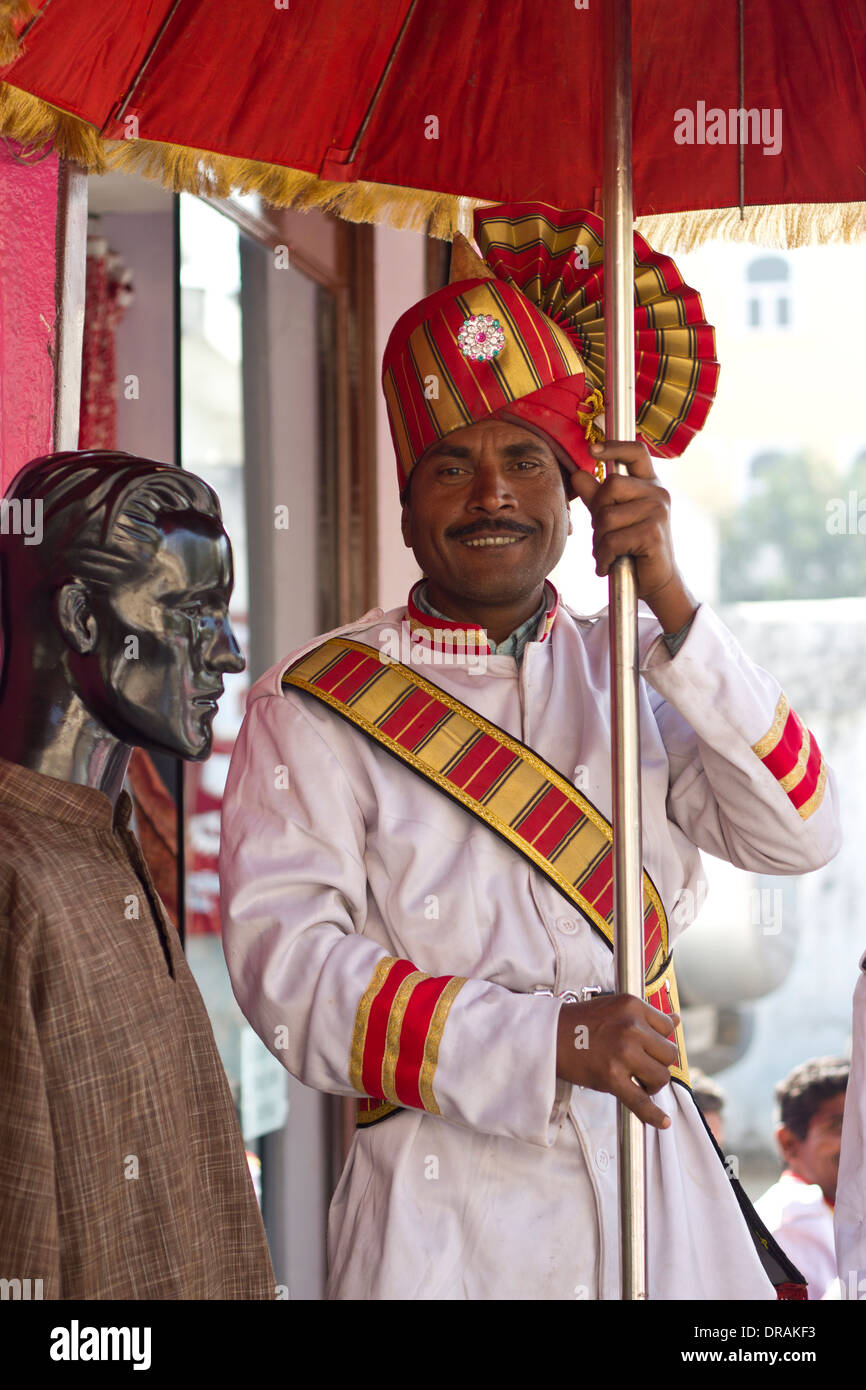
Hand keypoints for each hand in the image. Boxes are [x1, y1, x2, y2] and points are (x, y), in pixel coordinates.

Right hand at [555, 992, 679, 1128]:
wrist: (547, 1037)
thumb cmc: (580, 1023)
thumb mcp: (615, 1008)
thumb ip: (645, 1016)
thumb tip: (677, 1020)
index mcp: (632, 1006)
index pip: (667, 1027)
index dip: (658, 1040)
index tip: (647, 1047)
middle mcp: (631, 1026)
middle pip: (669, 1053)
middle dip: (658, 1063)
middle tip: (640, 1066)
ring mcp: (622, 1052)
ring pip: (661, 1076)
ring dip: (652, 1083)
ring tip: (636, 1080)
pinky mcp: (612, 1077)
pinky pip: (641, 1101)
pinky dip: (653, 1115)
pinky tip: (663, 1121)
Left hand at [569, 440, 696, 633]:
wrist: (657, 581)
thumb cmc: (633, 548)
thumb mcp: (612, 518)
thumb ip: (596, 496)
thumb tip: (577, 473)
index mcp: (649, 485)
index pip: (636, 452)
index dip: (614, 446)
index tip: (592, 450)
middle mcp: (658, 494)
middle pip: (611, 485)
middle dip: (597, 512)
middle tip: (603, 533)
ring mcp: (658, 513)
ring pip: (607, 516)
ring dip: (598, 540)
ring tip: (607, 552)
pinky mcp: (653, 534)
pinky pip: (613, 540)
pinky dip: (603, 556)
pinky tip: (608, 565)